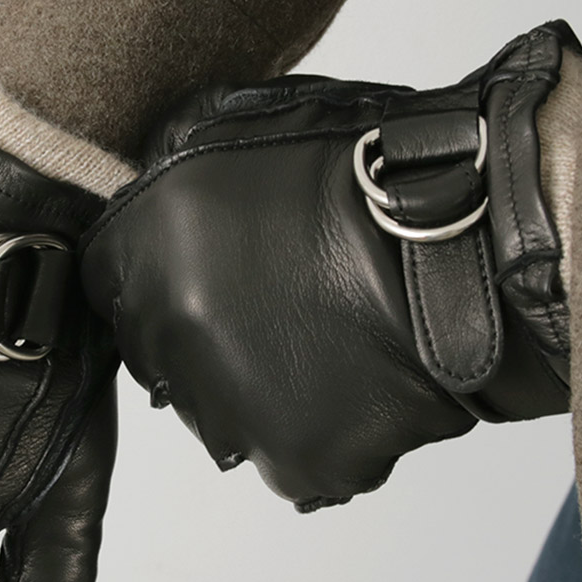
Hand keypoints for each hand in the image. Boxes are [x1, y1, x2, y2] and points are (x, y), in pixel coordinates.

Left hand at [82, 23, 579, 509]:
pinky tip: (359, 383)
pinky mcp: (302, 462)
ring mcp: (236, 409)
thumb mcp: (242, 119)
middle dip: (201, 337)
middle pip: (161, 359)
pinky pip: (293, 459)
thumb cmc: (375, 168)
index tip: (191, 274)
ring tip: (327, 344)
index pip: (106, 283)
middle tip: (273, 307)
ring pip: (225, 416)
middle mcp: (176, 337)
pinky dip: (320, 432)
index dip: (149, 275)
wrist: (475, 236)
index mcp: (151, 248)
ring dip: (260, 391)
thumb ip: (167, 160)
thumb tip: (141, 186)